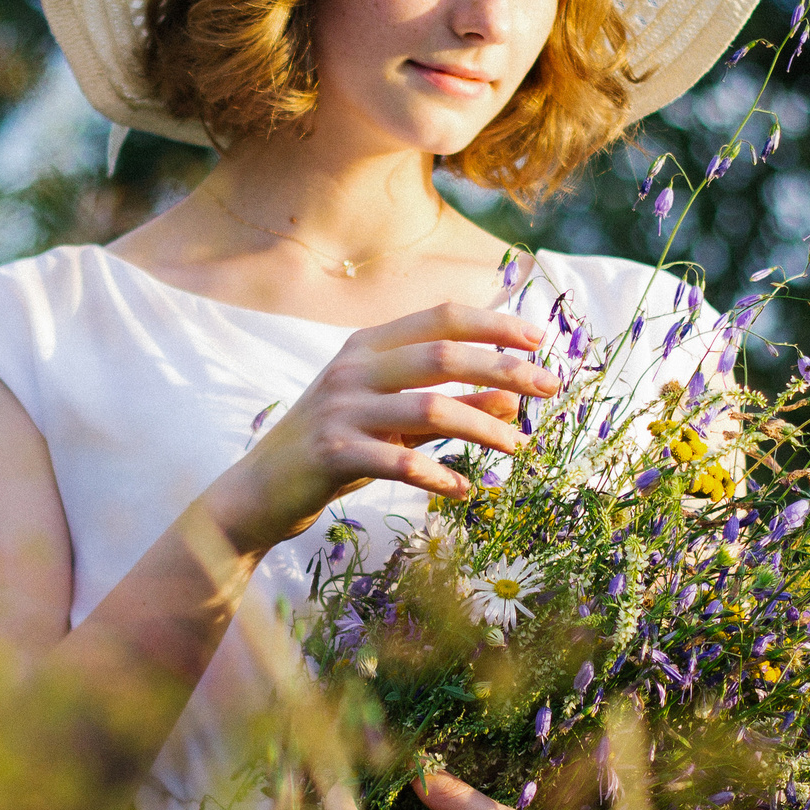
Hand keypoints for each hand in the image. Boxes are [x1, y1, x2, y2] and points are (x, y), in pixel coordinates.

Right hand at [199, 304, 560, 552]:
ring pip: (430, 409)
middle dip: (504, 368)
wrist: (259, 491)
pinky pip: (399, 462)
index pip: (440, 318)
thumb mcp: (395, 421)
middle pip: (443, 354)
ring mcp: (341, 409)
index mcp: (368, 346)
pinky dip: (438, 475)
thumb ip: (451, 403)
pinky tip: (462, 489)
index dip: (493, 324)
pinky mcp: (333, 455)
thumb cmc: (335, 449)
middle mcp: (353, 368)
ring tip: (517, 447)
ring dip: (483, 426)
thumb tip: (514, 396)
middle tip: (550, 388)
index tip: (538, 339)